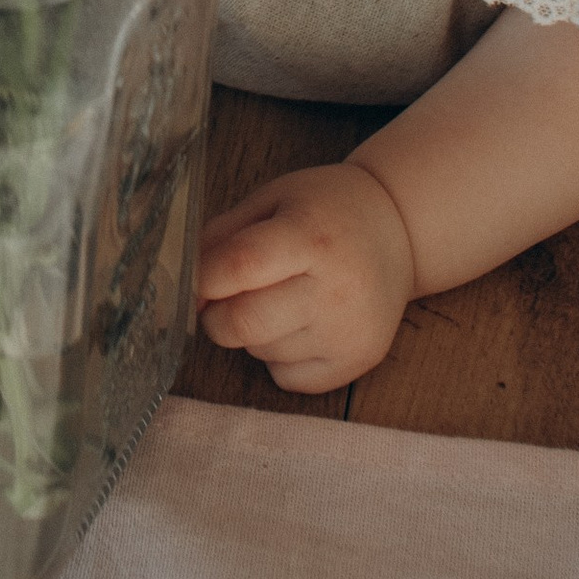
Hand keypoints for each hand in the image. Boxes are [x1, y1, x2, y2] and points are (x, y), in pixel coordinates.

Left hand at [196, 158, 417, 394]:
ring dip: (251, 333)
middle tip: (222, 298)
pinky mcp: (356, 364)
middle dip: (215, 315)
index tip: (190, 283)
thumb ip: (222, 236)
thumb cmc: (325, 211)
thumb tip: (181, 280)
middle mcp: (335, 289)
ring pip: (261, 352)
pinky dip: (277, 357)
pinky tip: (297, 324)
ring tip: (277, 299)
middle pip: (244, 323)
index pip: (242, 265)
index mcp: (312, 235)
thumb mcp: (273, 200)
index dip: (203, 279)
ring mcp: (348, 332)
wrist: (397, 232)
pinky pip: (286, 378)